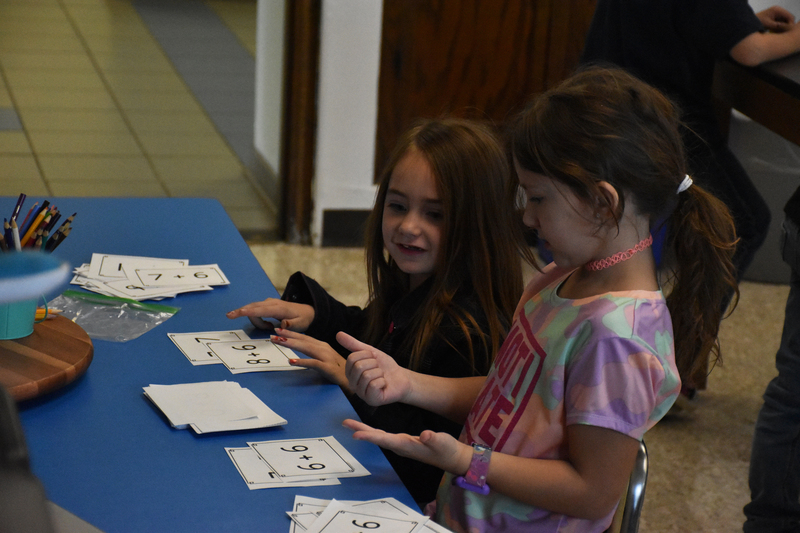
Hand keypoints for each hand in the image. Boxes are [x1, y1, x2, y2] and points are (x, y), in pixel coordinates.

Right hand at [226, 298, 314, 330]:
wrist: (308, 311)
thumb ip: (291, 325)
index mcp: (279, 308)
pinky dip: (257, 318)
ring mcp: (269, 303)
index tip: (237, 313)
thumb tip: (282, 324)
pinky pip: (256, 311)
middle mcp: (272, 303)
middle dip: (241, 311)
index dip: (248, 312)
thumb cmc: (303, 319)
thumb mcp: (301, 324)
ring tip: (270, 328)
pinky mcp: (267, 305)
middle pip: (253, 307)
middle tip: (229, 316)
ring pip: (254, 310)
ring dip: (257, 321)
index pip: (261, 310)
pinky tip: (268, 325)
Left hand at [271, 329, 348, 388]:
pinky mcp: (328, 368)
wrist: (356, 380)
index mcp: (322, 346)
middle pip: (303, 340)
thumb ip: (314, 354)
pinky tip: (292, 361)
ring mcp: (327, 357)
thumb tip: (301, 351)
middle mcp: (324, 348)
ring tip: (279, 342)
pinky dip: (303, 361)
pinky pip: (313, 364)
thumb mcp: (325, 359)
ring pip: (307, 348)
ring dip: (292, 344)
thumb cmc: (341, 372)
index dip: (291, 333)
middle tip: (273, 333)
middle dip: (287, 336)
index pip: (304, 337)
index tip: (278, 330)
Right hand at [339, 332, 411, 405]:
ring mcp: (361, 393)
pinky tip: (384, 385)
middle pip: (358, 366)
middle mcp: (353, 384)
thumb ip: (353, 344)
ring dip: (379, 372)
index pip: (352, 358)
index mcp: (350, 373)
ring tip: (381, 376)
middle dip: (374, 363)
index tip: (373, 359)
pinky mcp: (371, 400)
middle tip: (378, 369)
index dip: (367, 355)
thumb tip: (338, 334)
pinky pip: (374, 385)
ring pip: (366, 375)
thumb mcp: (370, 352)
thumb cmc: (384, 366)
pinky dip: (382, 381)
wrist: (401, 378)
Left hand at [343, 419, 471, 474]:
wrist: (452, 458)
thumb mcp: (443, 442)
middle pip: (377, 437)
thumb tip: (425, 434)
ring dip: (364, 430)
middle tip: (344, 423)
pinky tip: (368, 428)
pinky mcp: (404, 442)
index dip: (370, 436)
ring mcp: (401, 445)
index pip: (385, 440)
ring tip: (350, 423)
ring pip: (379, 436)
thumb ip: (433, 438)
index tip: (355, 434)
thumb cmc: (447, 450)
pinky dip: (373, 431)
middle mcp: (400, 446)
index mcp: (407, 446)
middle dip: (361, 430)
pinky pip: (384, 436)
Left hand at [758, 6, 794, 31]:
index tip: (787, 31)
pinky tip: (775, 31)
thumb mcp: (768, 24)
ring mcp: (777, 13)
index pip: (789, 16)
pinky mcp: (775, 17)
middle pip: (788, 18)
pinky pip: (781, 22)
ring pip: (785, 21)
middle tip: (783, 33)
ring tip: (778, 33)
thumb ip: (777, 26)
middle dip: (787, 25)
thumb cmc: (756, 22)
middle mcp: (778, 10)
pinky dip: (780, 27)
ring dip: (783, 27)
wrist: (749, 22)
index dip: (790, 24)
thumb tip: (786, 28)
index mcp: (777, 10)